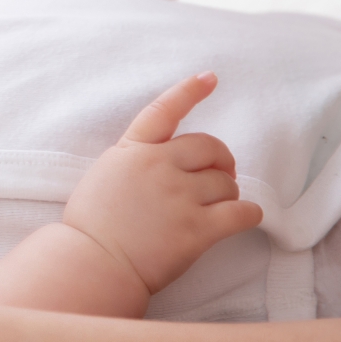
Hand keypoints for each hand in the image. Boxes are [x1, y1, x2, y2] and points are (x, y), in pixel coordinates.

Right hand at [62, 72, 262, 295]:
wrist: (92, 263)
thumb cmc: (92, 226)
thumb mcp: (105, 176)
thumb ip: (136, 162)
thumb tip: (171, 161)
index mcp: (131, 151)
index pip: (163, 112)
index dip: (189, 92)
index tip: (209, 78)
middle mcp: (157, 166)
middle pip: (210, 148)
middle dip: (221, 162)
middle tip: (219, 178)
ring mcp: (178, 197)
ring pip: (228, 183)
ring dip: (228, 194)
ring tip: (212, 209)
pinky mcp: (197, 228)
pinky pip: (242, 212)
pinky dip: (248, 214)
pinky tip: (242, 218)